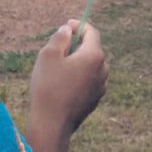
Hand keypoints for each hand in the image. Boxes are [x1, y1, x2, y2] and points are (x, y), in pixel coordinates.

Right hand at [27, 21, 107, 142]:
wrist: (51, 127)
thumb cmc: (48, 88)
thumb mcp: (49, 55)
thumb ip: (60, 38)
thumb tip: (67, 30)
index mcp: (94, 56)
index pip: (92, 33)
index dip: (79, 26)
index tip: (67, 25)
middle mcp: (102, 70)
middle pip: (91, 49)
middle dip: (76, 45)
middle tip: (57, 49)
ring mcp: (100, 87)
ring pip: (89, 67)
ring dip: (77, 63)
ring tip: (56, 69)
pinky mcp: (94, 101)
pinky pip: (87, 81)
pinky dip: (77, 77)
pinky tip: (61, 86)